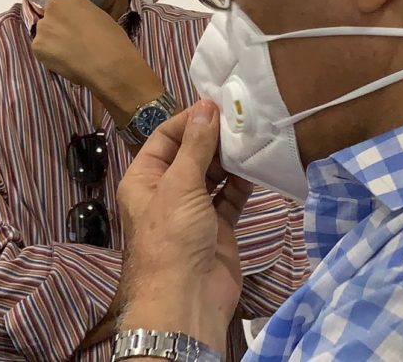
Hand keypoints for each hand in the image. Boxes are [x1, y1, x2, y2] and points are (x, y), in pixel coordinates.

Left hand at [32, 0, 161, 123]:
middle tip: (73, 41)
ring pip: (45, 35)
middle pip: (50, 18)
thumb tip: (77, 24)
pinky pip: (42, 51)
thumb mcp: (99, 16)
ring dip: (53, 42)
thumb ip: (81, 15)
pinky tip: (65, 62)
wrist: (108, 64)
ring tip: (70, 55)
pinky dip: (51, 57)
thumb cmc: (112, 38)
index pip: (61, 3)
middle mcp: (50, 7)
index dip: (69, 17)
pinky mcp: (37, 47)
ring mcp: (42, 27)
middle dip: (58, 28)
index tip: (77, 26)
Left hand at [116, 100, 252, 351]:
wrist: (186, 298)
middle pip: (190, 155)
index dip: (188, 120)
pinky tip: (258, 167)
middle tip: (243, 118)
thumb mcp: (180, 184)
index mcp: (144, 179)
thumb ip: (195, 146)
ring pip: (212, 176)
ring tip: (253, 137)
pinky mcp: (217, 228)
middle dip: (213, 138)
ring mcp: (193, 211)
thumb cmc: (172, 236)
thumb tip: (206, 107)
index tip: (216, 104)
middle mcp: (166, 192)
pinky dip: (242, 184)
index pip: (164, 139)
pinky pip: (230, 198)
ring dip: (230, 160)